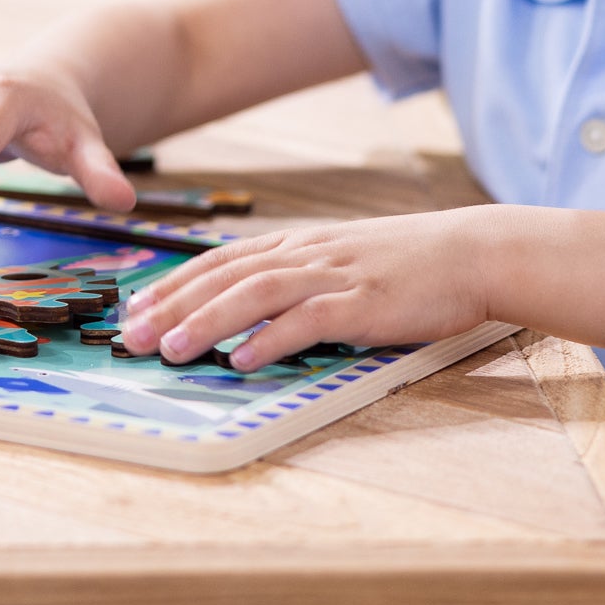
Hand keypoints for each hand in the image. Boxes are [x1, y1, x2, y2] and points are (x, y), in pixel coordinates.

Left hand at [118, 210, 499, 370]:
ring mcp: (335, 276)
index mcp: (300, 245)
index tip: (137, 308)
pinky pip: (309, 320)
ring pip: (256, 293)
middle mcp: (308, 254)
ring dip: (208, 321)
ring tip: (170, 348)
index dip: (175, 283)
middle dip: (172, 305)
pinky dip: (272, 339)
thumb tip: (255, 315)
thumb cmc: (411, 264)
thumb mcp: (344, 261)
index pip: (221, 260)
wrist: (473, 251)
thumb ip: (302, 280)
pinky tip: (244, 358)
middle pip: (225, 275)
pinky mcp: (364, 302)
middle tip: (131, 336)